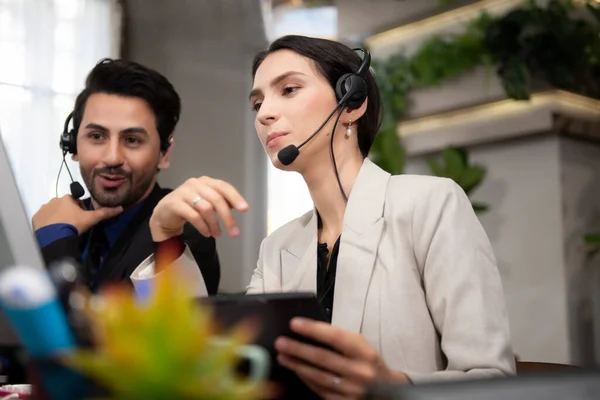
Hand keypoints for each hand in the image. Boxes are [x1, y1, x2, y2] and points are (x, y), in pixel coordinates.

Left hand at [32, 195, 122, 233]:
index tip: (82, 219)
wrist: (54, 237)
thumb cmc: (74, 224)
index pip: (75, 201)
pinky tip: (53, 231)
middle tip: (73, 225)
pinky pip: (43, 219)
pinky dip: (48, 223)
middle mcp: (53, 200)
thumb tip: (120, 208)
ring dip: (58, 218)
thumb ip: (105, 213)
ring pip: (53, 212)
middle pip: (64, 206)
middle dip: (68, 213)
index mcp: (67, 198)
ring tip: (63, 230)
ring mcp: (43, 209)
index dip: (80, 209)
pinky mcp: (36, 218)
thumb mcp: (91, 219)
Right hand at [149, 176, 248, 240]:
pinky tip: (207, 233)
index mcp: (206, 181)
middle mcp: (195, 183)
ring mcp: (183, 192)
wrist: (164, 214)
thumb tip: (239, 205)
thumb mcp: (207, 202)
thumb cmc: (190, 207)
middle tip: (234, 232)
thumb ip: (222, 202)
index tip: (245, 209)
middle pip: (216, 199)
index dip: (235, 197)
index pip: (223, 186)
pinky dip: (203, 227)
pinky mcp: (174, 203)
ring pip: (206, 208)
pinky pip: (194, 216)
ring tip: (217, 234)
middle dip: (227, 217)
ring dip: (215, 224)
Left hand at [275, 318, 408, 398]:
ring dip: (297, 365)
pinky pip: (320, 390)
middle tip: (281, 342)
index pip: (336, 338)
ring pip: (318, 376)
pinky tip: (297, 370)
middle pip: (323, 359)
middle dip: (298, 349)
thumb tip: (309, 332)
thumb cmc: (369, 363)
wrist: (388, 391)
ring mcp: (352, 391)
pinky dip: (306, 379)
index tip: (295, 323)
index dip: (313, 330)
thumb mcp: (361, 347)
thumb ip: (340, 340)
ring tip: (282, 355)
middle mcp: (360, 372)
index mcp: (365, 353)